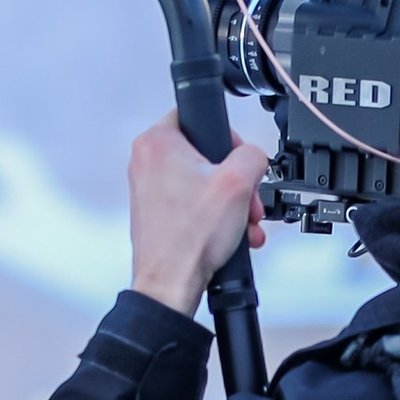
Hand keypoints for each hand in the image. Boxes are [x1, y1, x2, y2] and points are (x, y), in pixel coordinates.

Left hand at [128, 112, 268, 314]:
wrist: (171, 283)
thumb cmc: (189, 237)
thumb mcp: (238, 183)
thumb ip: (253, 155)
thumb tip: (253, 156)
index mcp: (157, 142)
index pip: (197, 116)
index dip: (227, 137)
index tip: (237, 158)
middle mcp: (146, 162)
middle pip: (206, 155)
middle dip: (236, 181)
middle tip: (247, 199)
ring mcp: (149, 188)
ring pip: (204, 183)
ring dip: (232, 203)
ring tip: (244, 222)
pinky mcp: (156, 211)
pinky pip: (195, 203)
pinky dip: (216, 216)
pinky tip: (233, 234)